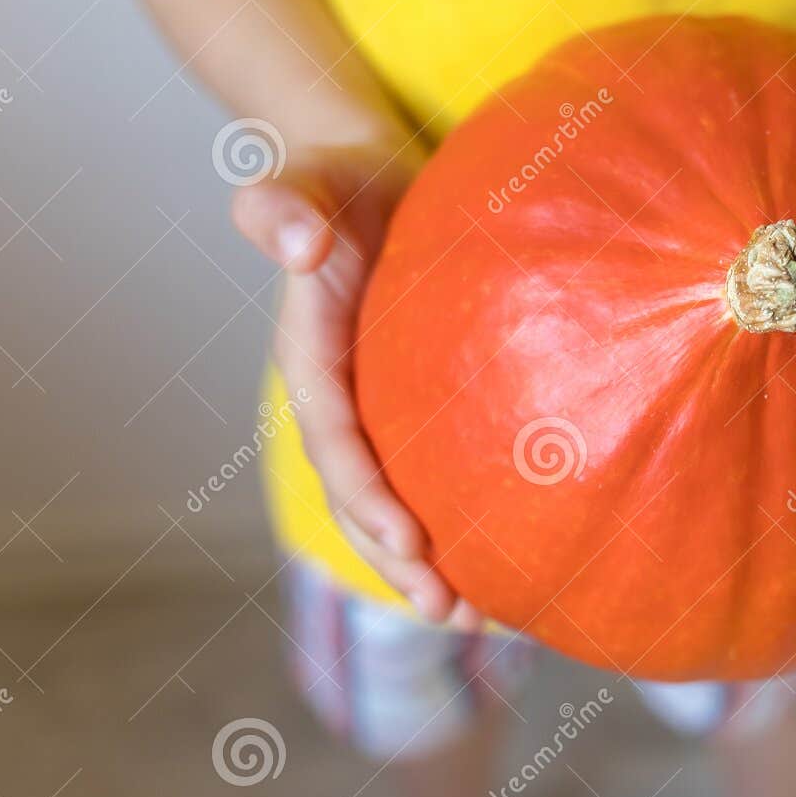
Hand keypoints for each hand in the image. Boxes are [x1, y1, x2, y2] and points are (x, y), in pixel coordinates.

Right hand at [230, 136, 481, 626]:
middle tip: (449, 608)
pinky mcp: (416, 408)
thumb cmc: (342, 176)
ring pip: (395, 503)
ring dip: (429, 567)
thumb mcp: (311, 176)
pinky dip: (461, 524)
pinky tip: (509, 565)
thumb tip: (298, 245)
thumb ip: (286, 202)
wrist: (374, 178)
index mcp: (311, 356)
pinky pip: (434, 476)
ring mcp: (378, 409)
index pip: (334, 438)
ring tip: (480, 620)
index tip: (408, 540)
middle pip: (361, 494)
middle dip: (397, 559)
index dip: (365, 494)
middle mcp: (341, 397)